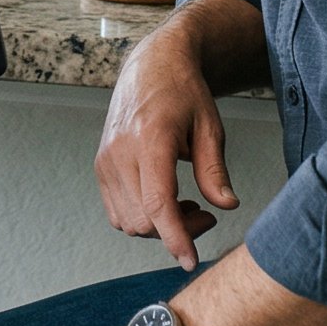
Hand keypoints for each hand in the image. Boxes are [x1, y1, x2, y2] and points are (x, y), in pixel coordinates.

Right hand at [95, 25, 236, 268]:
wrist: (151, 65)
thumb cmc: (184, 92)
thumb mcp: (210, 127)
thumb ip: (215, 171)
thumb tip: (226, 206)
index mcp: (150, 139)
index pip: (158, 204)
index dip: (175, 238)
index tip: (190, 260)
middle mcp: (120, 152)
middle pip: (143, 220)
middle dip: (176, 232)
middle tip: (206, 216)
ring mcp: (105, 160)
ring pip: (127, 222)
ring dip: (158, 227)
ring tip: (188, 207)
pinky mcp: (100, 165)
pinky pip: (117, 212)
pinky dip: (141, 218)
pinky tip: (165, 202)